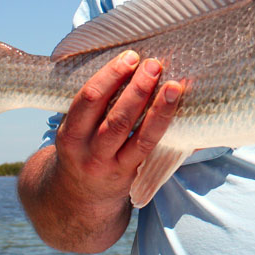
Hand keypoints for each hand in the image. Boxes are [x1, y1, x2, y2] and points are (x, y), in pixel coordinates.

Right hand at [54, 50, 182, 205]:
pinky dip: (168, 129)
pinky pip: (153, 150)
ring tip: (173, 85)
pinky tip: (183, 113)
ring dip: (159, 109)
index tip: (130, 56)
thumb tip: (129, 61)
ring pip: (139, 136)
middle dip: (137, 90)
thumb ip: (93, 103)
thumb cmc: (82, 148)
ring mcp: (113, 167)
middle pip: (116, 119)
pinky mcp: (134, 176)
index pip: (89, 100)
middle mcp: (90, 153)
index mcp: (71, 134)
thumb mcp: (76, 129)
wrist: (77, 198)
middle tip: (154, 65)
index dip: (110, 76)